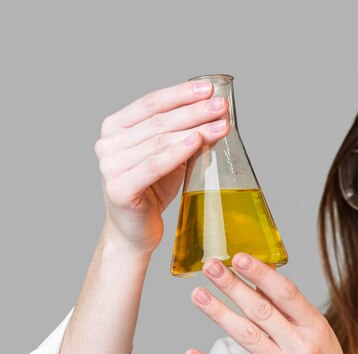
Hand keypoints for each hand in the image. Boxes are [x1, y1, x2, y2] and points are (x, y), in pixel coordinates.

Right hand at [95, 80, 229, 254]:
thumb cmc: (153, 192)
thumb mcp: (173, 159)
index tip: (209, 88)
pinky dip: (177, 152)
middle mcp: (108, 143)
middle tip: (222, 105)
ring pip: (159, 141)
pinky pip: (154, 165)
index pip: (151, 104)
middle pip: (158, 121)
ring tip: (220, 124)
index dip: (181, 94)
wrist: (135, 233)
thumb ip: (188, 136)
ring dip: (194, 129)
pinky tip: (197, 141)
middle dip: (194, 111)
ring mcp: (110, 165)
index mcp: (115, 128)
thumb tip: (218, 116)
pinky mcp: (119, 188)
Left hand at [184, 253, 357, 353]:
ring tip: (198, 295)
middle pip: (262, 311)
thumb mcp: (319, 335)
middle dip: (234, 286)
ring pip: (247, 337)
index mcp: (315, 327)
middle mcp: (301, 347)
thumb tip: (263, 277)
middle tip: (211, 266)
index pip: (287, 293)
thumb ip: (292, 311)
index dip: (261, 274)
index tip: (239, 257)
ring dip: (220, 314)